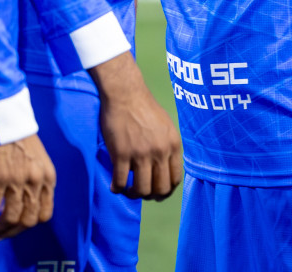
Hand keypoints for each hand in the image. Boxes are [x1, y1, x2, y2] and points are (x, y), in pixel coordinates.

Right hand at [0, 134, 55, 238]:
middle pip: (28, 221)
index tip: (19, 226)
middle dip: (13, 231)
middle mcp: (36, 183)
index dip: (30, 224)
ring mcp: (18, 182)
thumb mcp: (40, 165)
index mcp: (49, 180)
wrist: (9, 126)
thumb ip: (37, 185)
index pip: (45, 214)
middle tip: (1, 233)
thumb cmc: (24, 144)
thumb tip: (26, 206)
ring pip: (10, 218)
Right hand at [88, 51, 182, 199]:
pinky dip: (117, 189)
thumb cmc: (145, 108)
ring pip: (141, 190)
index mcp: (173, 145)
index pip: (175, 179)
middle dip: (151, 196)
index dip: (167, 190)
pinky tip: (115, 186)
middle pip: (160, 189)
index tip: (158, 192)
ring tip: (128, 190)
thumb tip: (166, 167)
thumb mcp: (167, 126)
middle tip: (142, 193)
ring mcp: (140, 154)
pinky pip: (119, 183)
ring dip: (134, 194)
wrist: (126, 94)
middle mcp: (160, 152)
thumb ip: (168, 146)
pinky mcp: (120, 155)